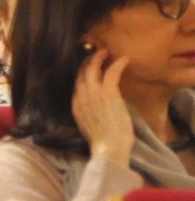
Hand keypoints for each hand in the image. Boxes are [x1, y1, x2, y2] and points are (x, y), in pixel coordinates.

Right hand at [72, 48, 133, 165]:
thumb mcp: (88, 127)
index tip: (89, 67)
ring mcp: (93, 93)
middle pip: (81, 72)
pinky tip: (124, 58)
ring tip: (106, 52)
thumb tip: (95, 109)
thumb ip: (88, 114)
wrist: (109, 149)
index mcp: (76, 105)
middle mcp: (81, 96)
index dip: (82, 73)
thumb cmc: (103, 143)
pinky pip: (111, 72)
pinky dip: (117, 63)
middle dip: (88, 61)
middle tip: (96, 54)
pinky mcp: (108, 92)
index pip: (77, 83)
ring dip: (99, 57)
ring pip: (93, 68)